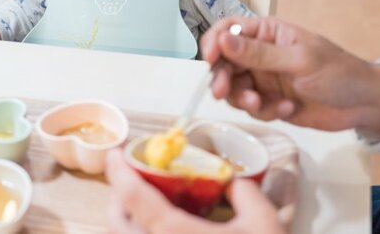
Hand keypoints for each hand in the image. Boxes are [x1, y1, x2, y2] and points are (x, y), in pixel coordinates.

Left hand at [106, 149, 283, 233]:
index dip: (118, 171)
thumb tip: (232, 181)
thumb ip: (245, 193)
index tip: (116, 154)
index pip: (133, 196)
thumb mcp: (264, 224)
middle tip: (133, 182)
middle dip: (118, 198)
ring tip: (146, 210)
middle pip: (116, 223)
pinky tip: (163, 232)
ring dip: (128, 223)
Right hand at [200, 17, 379, 136]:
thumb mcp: (299, 60)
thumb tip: (223, 39)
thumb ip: (259, 54)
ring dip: (242, 98)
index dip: (214, 42)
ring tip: (260, 104)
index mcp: (266, 32)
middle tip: (222, 93)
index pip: (228, 30)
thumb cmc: (338, 72)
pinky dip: (264, 111)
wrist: (364, 104)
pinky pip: (251, 108)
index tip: (208, 60)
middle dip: (222, 78)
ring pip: (233, 88)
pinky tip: (287, 109)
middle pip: (224, 62)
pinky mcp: (268, 102)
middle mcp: (260, 54)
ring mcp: (263, 79)